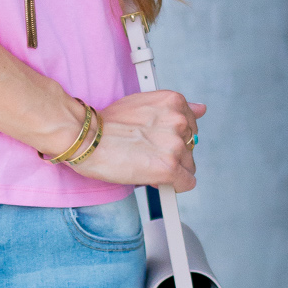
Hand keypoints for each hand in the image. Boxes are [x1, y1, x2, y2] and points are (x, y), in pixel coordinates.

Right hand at [77, 88, 205, 193]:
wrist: (87, 139)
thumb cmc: (106, 124)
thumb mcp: (143, 103)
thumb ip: (175, 109)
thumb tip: (200, 109)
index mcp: (173, 102)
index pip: (191, 126)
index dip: (174, 137)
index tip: (158, 141)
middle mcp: (178, 121)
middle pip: (190, 147)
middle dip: (173, 153)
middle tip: (146, 152)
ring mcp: (175, 145)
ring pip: (188, 166)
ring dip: (171, 168)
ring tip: (145, 163)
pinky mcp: (169, 168)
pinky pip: (186, 183)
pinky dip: (174, 185)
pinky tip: (156, 179)